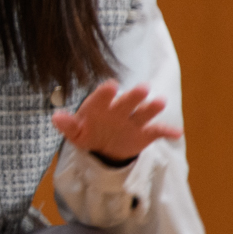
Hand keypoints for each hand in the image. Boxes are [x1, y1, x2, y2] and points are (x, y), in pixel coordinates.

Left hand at [52, 79, 178, 162]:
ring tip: (160, 103)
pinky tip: (176, 133)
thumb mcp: (75, 133)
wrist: (104, 148)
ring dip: (152, 108)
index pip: (102, 97)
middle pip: (127, 102)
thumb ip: (68, 125)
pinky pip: (158, 131)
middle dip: (134, 96)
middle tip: (143, 89)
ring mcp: (133, 121)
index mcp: (100, 106)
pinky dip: (167, 131)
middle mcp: (119, 110)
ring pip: (144, 113)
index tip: (110, 85)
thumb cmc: (88, 133)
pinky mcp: (145, 132)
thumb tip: (55, 117)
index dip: (106, 93)